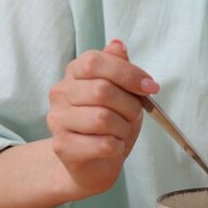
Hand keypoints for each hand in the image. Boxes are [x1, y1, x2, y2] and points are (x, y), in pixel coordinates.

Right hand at [46, 39, 158, 198]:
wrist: (93, 162)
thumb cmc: (110, 122)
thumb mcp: (121, 90)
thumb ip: (119, 66)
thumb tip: (118, 45)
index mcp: (74, 72)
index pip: (95, 61)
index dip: (127, 74)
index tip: (150, 88)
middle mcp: (60, 93)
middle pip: (102, 90)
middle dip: (129, 105)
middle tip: (134, 115)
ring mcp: (57, 120)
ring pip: (103, 118)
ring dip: (123, 128)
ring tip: (121, 132)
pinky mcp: (62, 147)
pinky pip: (102, 144)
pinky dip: (117, 146)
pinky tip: (113, 147)